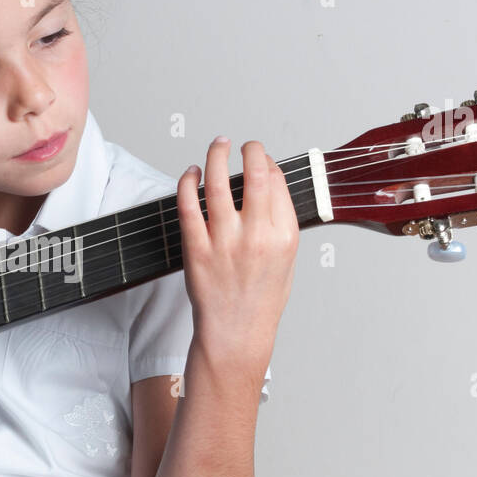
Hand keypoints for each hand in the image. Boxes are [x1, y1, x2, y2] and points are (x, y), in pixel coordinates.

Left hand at [175, 137, 298, 360]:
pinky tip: (191, 173)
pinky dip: (188, 182)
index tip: (260, 158)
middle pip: (254, 174)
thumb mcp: (288, 258)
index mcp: (283, 236)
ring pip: (217, 182)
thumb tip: (269, 180)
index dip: (267, 162)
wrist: (236, 332)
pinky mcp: (196, 250)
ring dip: (216, 155)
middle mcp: (256, 236)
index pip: (277, 182)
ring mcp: (224, 242)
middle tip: (242, 144)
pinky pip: (188, 205)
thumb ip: (281, 220)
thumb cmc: (262, 297)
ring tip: (217, 146)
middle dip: (249, 150)